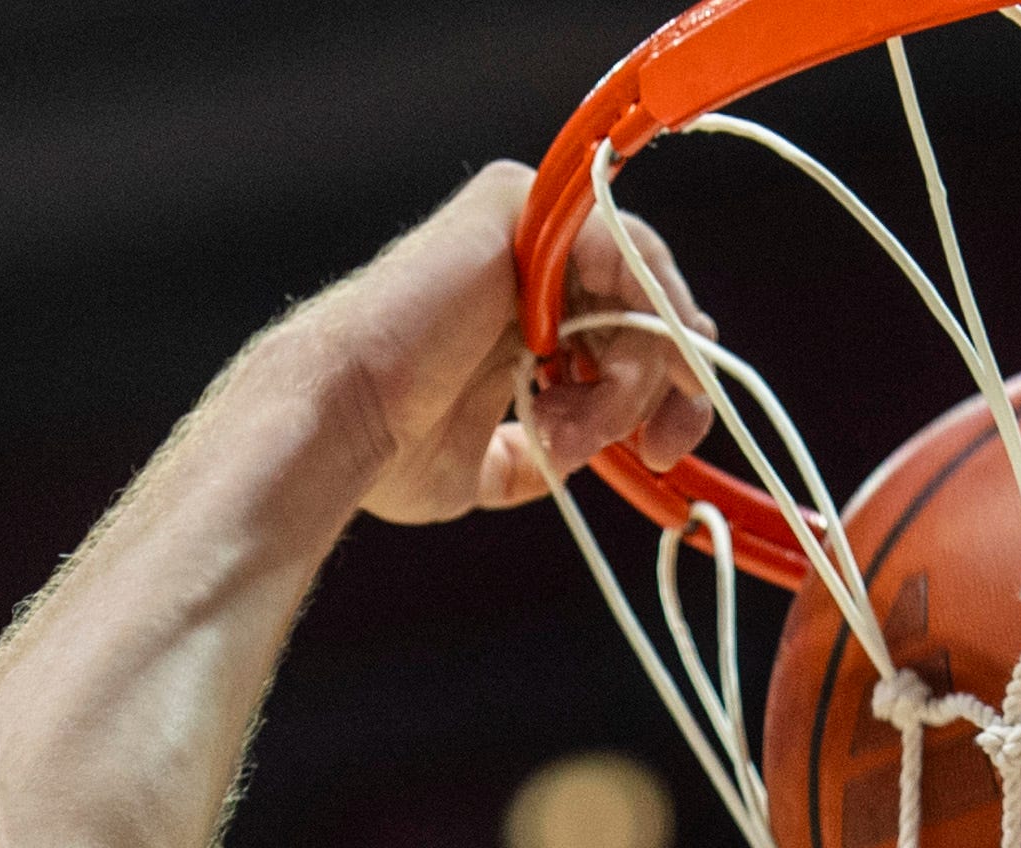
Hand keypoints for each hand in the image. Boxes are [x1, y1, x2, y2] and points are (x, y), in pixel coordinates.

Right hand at [296, 162, 717, 526]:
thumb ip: (532, 455)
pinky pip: (621, 242)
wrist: (349, 422)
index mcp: (527, 318)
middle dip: (665, 390)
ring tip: (584, 424)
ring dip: (638, 371)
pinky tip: (607, 368)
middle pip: (652, 308)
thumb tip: (556, 462)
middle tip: (648, 449)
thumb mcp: (486, 467)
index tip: (664, 452)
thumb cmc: (395, 450)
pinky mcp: (519, 206)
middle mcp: (532, 265)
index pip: (636, 334)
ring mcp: (527, 229)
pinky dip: (639, 309)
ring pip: (643, 284)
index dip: (671, 395)